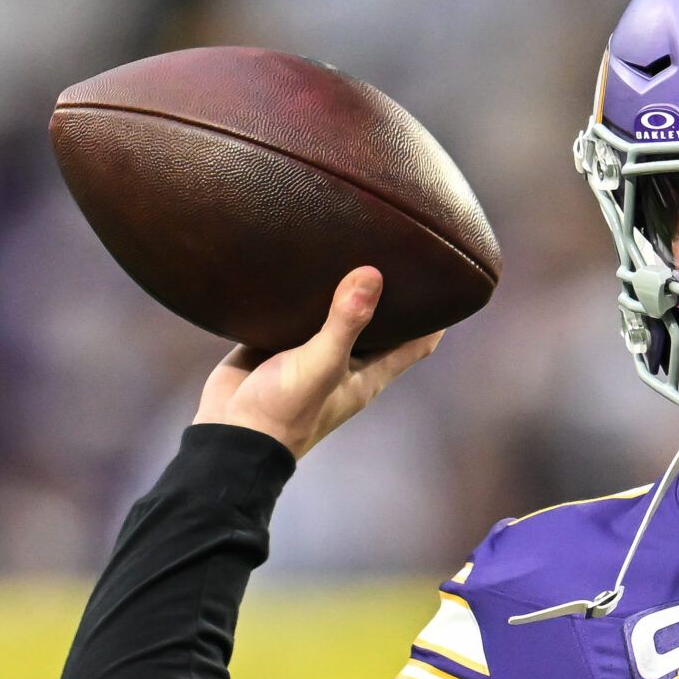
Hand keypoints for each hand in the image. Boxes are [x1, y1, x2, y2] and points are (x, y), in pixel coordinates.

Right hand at [192, 266, 442, 459]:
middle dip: (391, 293)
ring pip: (335, 313)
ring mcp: (311, 351)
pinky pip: (295, 312)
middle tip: (401, 249)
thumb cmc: (284, 411)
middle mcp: (346, 361)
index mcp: (369, 373)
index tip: (450, 282)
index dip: (437, 317)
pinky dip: (302, 291)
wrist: (228, 435)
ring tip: (354, 243)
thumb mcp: (322, 364)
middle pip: (380, 322)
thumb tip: (373, 274)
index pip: (417, 343)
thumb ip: (347, 322)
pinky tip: (302, 259)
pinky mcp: (276, 342)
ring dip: (343, 288)